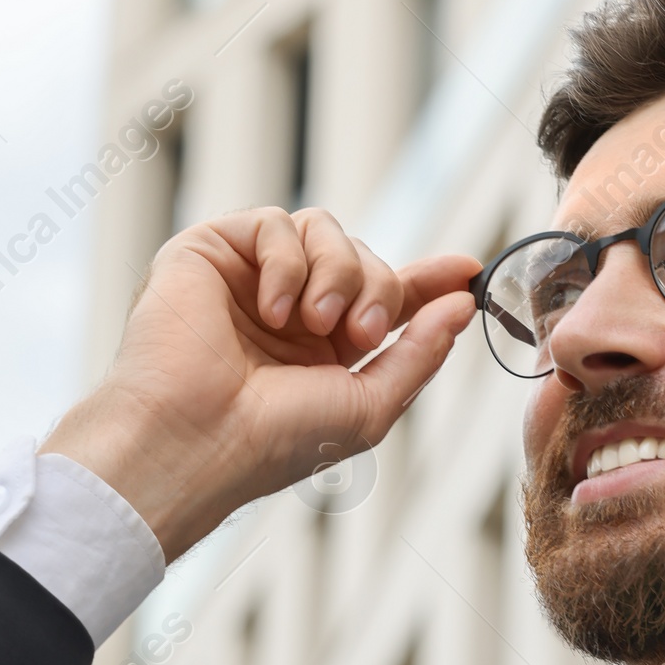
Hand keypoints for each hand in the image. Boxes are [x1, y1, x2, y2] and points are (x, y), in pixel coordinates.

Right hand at [41, 207, 478, 559]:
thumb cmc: (274, 440)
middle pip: (367, 259)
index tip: (468, 269)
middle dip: (380, 289)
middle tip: (361, 333)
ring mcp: (252, 279)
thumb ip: (420, 352)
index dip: (429, 280)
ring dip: (337, 272)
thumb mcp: (370, 406)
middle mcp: (293, 310)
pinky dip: (287, 262)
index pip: (388, 297)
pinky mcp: (212, 252)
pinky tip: (271, 309)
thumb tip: (463, 304)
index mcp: (327, 349)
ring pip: (325, 230)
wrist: (196, 439)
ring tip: (314, 322)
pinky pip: (275, 224)